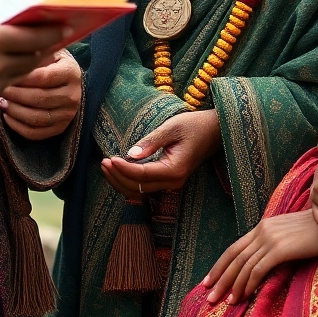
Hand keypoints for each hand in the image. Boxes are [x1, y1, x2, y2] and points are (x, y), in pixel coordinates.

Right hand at [0, 0, 66, 112]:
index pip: (34, 37)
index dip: (53, 31)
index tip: (67, 25)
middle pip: (32, 58)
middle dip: (46, 47)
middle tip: (55, 38)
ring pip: (19, 75)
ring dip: (28, 62)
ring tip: (34, 51)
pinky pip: (0, 88)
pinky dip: (5, 76)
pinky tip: (2, 68)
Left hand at [0, 49, 82, 139]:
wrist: (68, 81)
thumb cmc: (52, 63)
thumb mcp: (49, 53)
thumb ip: (35, 56)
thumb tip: (14, 62)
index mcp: (70, 72)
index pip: (43, 77)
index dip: (22, 78)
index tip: (5, 74)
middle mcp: (72, 95)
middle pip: (39, 98)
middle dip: (15, 94)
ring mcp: (67, 114)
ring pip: (36, 118)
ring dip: (14, 111)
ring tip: (2, 101)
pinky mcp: (60, 128)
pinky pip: (35, 133)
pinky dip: (17, 126)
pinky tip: (7, 115)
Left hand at [100, 110, 219, 196]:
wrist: (215, 131)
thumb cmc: (194, 125)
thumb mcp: (172, 127)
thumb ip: (151, 141)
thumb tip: (130, 155)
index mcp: (174, 170)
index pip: (141, 176)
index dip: (122, 169)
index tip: (108, 158)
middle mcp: (173, 182)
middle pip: (137, 188)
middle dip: (117, 177)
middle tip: (102, 161)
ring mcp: (171, 183)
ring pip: (139, 191)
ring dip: (121, 181)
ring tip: (106, 165)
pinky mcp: (168, 179)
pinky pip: (144, 186)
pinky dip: (129, 181)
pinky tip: (118, 170)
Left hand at [202, 209, 317, 304]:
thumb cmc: (314, 231)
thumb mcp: (288, 234)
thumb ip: (273, 243)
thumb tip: (262, 260)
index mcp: (262, 227)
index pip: (234, 248)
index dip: (220, 265)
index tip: (209, 280)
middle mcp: (262, 231)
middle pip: (234, 257)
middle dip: (220, 277)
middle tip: (209, 295)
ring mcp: (270, 239)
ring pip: (243, 265)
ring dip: (233, 285)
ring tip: (226, 302)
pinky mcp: (281, 249)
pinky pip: (259, 269)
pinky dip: (249, 283)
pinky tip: (245, 296)